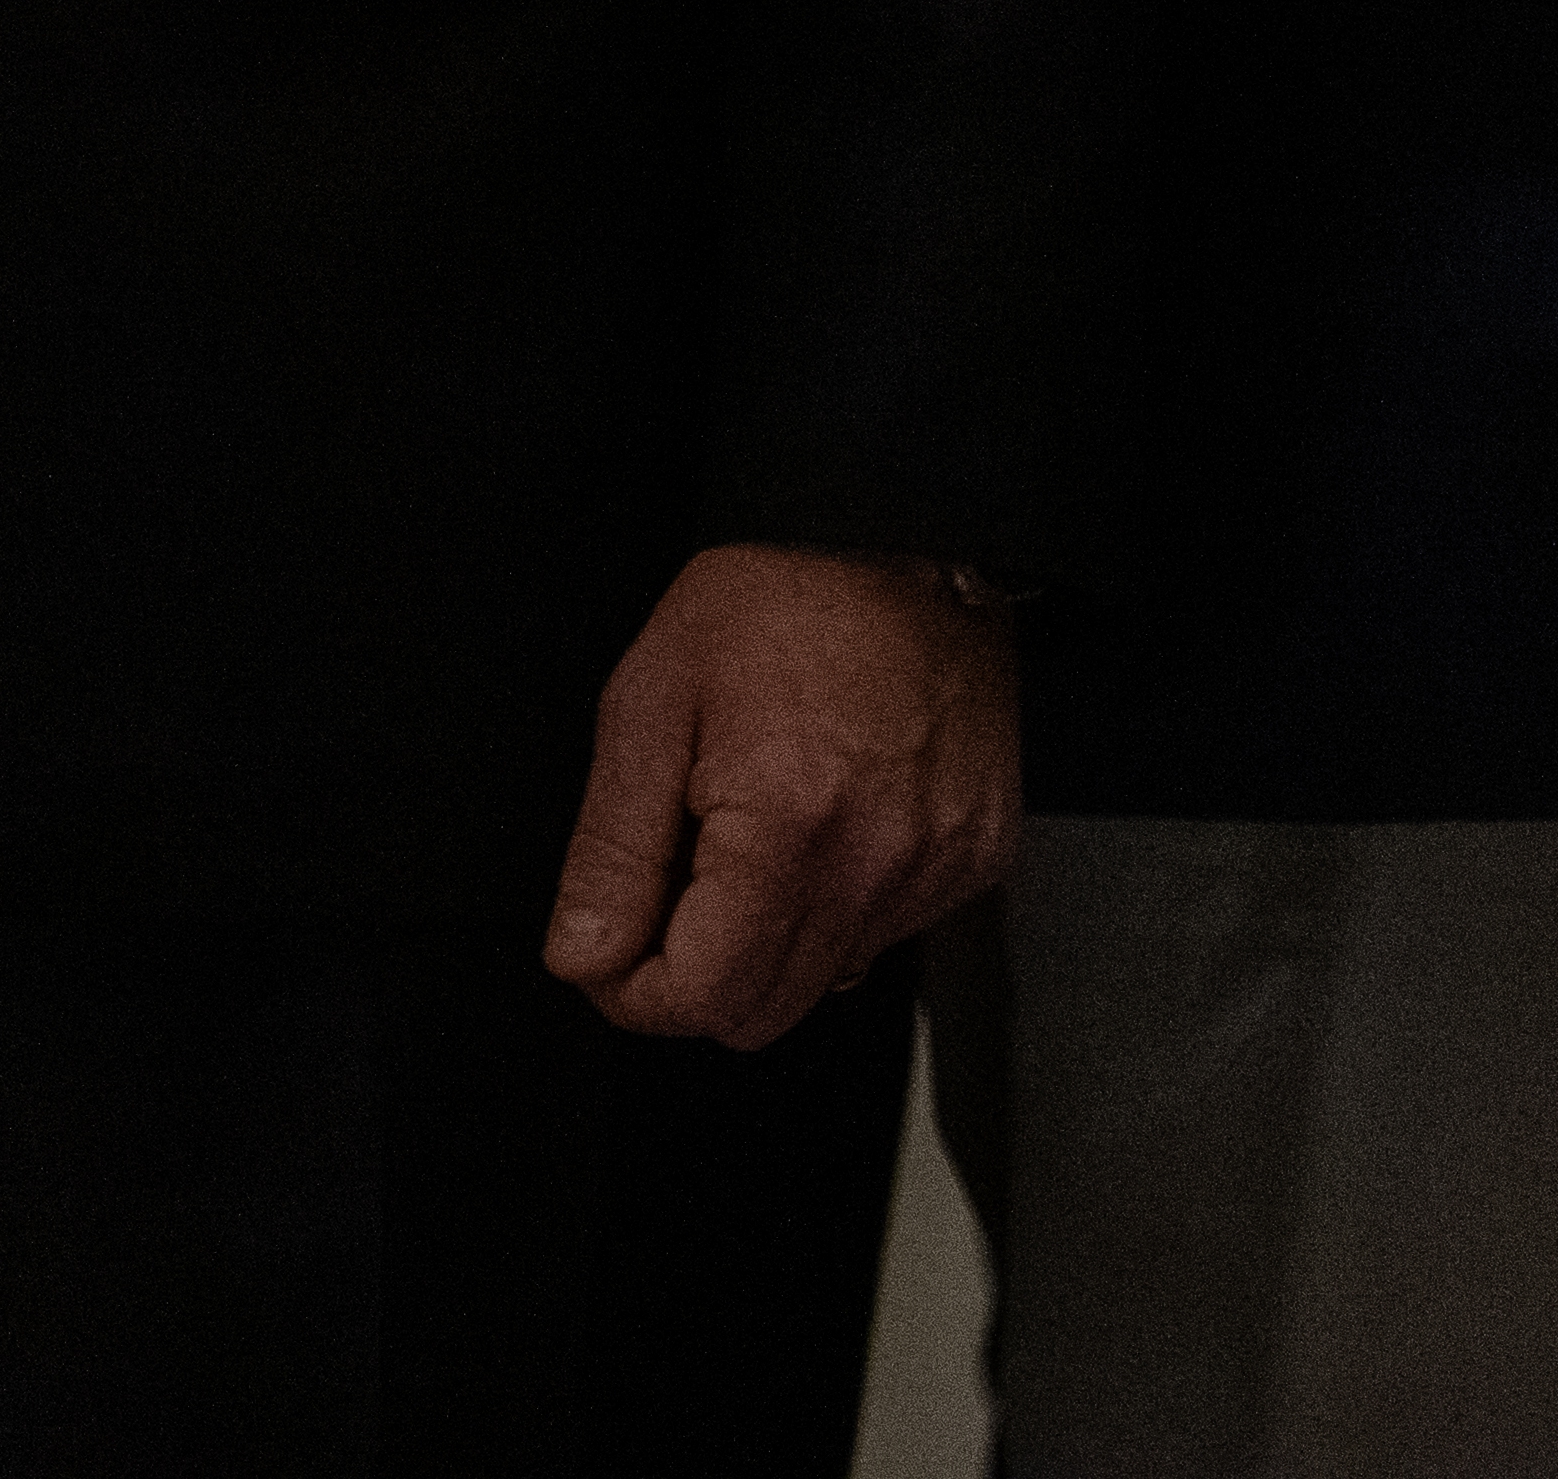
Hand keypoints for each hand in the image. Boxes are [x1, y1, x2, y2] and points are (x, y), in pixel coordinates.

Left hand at [539, 540, 1013, 1044]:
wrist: (901, 545)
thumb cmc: (775, 604)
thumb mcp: (649, 705)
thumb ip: (611, 849)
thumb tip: (583, 952)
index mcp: (789, 829)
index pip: (706, 997)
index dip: (633, 993)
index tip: (603, 954)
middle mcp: (879, 867)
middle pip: (764, 1013)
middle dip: (690, 978)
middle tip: (652, 902)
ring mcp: (939, 871)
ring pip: (822, 981)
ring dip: (760, 942)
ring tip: (735, 839)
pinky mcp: (975, 862)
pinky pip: (883, 935)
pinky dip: (829, 907)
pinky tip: (807, 828)